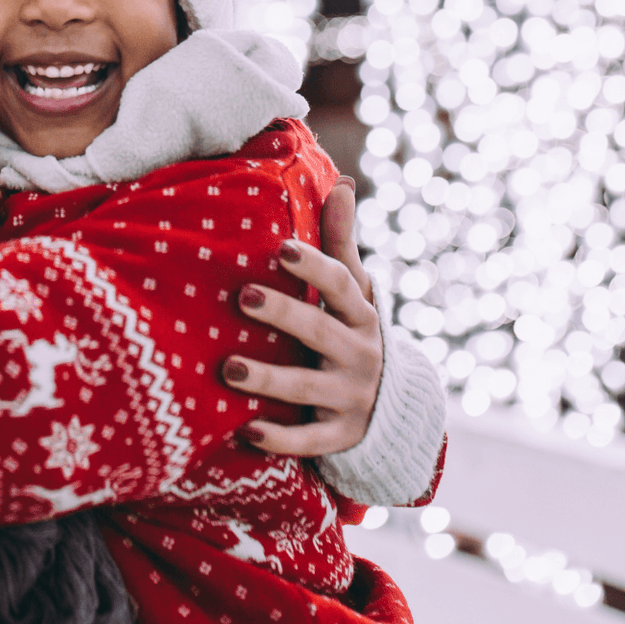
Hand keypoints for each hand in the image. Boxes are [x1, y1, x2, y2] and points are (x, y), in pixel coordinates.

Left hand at [221, 179, 383, 455]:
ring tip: (228, 369)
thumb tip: (342, 182)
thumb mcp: (357, 294)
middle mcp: (359, 355)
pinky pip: (308, 441)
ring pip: (306, 389)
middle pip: (320, 332)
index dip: (315, 266)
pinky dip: (279, 438)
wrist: (396, 412)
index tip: (282, 248)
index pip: (343, 286)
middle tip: (243, 296)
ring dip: (268, 380)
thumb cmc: (355, 334)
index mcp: (361, 316)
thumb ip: (343, 243)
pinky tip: (246, 430)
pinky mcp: (339, 437)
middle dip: (284, 314)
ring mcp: (350, 399)